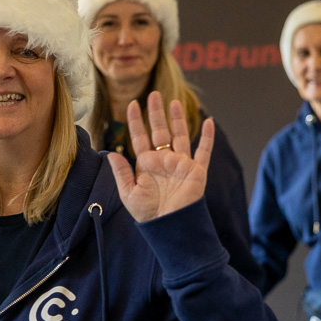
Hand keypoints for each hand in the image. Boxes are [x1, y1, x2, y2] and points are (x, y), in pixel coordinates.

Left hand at [106, 91, 212, 222]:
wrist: (170, 227)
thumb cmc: (148, 214)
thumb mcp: (129, 193)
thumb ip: (121, 173)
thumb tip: (111, 153)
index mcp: (147, 165)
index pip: (140, 138)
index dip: (135, 121)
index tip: (131, 105)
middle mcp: (164, 161)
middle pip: (160, 131)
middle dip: (156, 113)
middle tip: (153, 94)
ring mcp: (181, 164)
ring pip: (180, 135)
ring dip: (178, 119)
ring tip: (174, 102)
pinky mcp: (196, 170)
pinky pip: (203, 151)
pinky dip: (207, 137)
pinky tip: (209, 122)